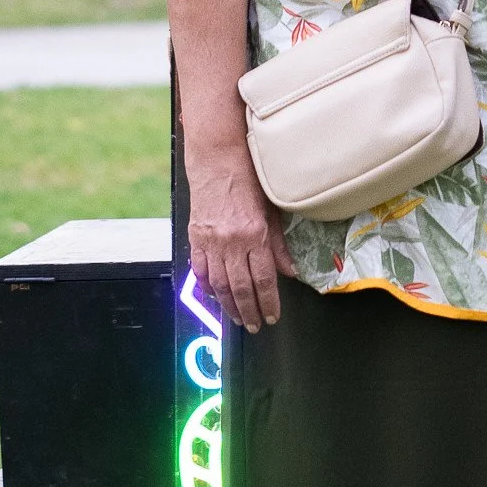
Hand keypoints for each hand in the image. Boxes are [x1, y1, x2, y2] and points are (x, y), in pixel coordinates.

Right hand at [187, 152, 285, 332]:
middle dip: (249, 311)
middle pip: (241, 287)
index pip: (264, 279)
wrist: (218, 161)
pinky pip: (200, 271)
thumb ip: (279, 246)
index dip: (269, 302)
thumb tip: (290, 272)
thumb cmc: (248, 181)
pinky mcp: (196, 239)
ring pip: (219, 285)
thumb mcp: (272, 211)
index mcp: (255, 234)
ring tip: (237, 318)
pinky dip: (207, 288)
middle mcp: (233, 242)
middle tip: (254, 325)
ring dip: (228, 306)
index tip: (272, 316)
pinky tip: (214, 298)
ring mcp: (212, 242)